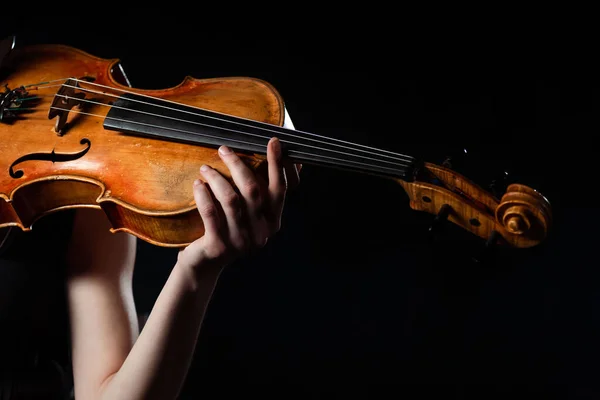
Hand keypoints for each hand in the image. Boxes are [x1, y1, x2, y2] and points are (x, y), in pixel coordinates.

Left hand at [176, 137, 296, 272]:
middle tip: (223, 149)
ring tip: (205, 168)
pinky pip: (210, 212)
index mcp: (272, 222)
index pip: (279, 189)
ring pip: (231, 199)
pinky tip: (197, 185)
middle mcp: (260, 233)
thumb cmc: (228, 230)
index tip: (272, 141)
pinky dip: (203, 194)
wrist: (204, 265)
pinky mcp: (218, 246)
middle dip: (237, 164)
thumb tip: (288, 160)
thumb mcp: (249, 214)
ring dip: (217, 177)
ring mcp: (240, 241)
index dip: (277, 164)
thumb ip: (262, 192)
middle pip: (252, 190)